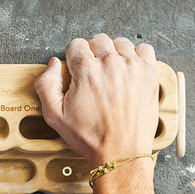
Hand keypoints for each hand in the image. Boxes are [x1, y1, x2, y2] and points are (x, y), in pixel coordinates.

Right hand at [34, 34, 158, 168]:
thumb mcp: (54, 116)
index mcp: (86, 71)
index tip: (76, 69)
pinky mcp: (149, 74)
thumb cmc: (90, 137)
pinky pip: (144, 49)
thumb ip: (46, 85)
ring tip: (111, 71)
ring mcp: (133, 67)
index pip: (76, 44)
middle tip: (93, 72)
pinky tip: (129, 69)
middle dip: (92, 53)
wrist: (120, 153)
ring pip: (120, 43)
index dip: (73, 57)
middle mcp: (111, 64)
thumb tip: (53, 65)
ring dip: (114, 52)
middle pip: (98, 40)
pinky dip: (136, 56)